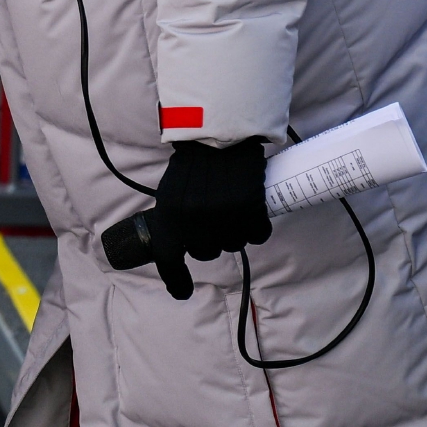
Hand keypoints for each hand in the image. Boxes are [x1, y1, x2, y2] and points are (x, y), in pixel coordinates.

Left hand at [149, 137, 271, 299]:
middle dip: (208, 241)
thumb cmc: (190, 164)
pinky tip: (251, 212)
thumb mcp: (169, 193)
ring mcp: (224, 219)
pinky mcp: (250, 210)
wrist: (217, 135)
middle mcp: (195, 223)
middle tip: (211, 220)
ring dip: (232, 233)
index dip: (175, 280)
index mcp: (170, 217)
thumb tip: (180, 247)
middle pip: (206, 253)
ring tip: (229, 209)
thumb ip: (173, 221)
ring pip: (233, 244)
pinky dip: (256, 227)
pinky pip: (257, 234)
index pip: (169, 259)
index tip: (183, 291)